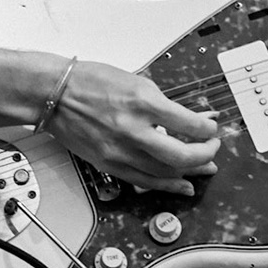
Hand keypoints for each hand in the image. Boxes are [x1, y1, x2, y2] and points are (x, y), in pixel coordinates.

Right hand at [40, 58, 221, 195]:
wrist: (55, 94)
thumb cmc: (91, 82)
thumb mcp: (138, 82)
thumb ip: (165, 104)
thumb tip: (192, 118)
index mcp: (143, 103)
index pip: (190, 125)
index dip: (208, 129)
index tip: (212, 128)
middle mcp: (133, 130)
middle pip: (182, 155)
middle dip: (205, 154)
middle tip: (212, 147)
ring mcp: (120, 151)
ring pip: (166, 173)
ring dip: (191, 171)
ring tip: (203, 166)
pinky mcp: (109, 164)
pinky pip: (144, 181)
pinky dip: (168, 185)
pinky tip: (182, 185)